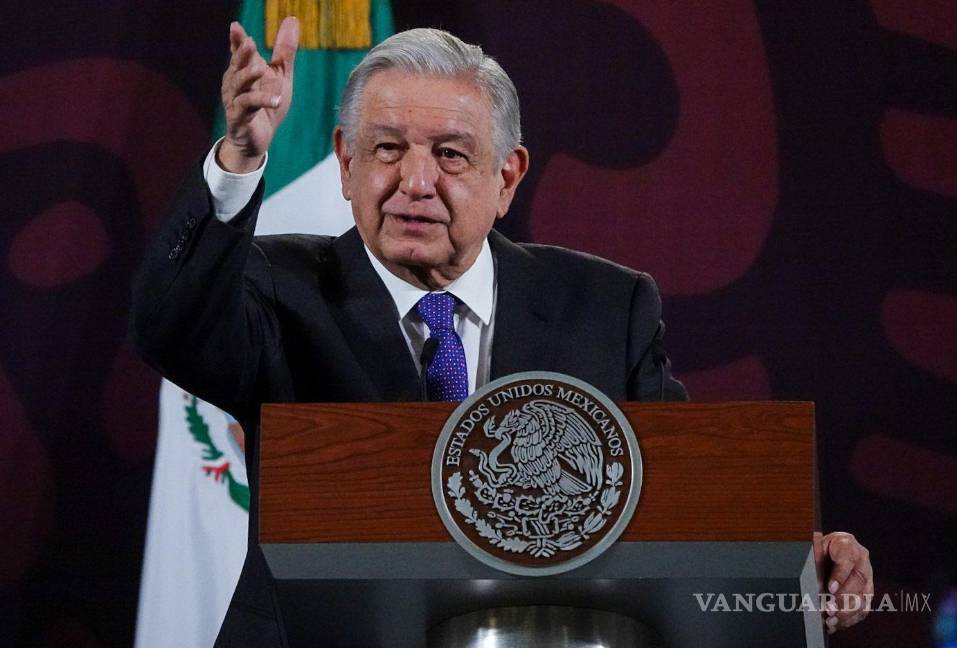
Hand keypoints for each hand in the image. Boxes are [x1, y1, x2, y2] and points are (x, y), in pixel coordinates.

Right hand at [219, 17, 298, 172]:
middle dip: (241, 54)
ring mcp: (235, 99)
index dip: (237, 40)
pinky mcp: (239, 116)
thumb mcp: (280, 75)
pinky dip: (262, 101)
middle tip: (249, 42)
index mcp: (244, 70)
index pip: (239, 51)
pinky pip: (249, 106)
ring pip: (239, 84)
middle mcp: (235, 82)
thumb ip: (284, 50)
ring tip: (260, 69)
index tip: (235, 27)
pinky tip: (275, 99)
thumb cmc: (267, 105)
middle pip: (237, 65)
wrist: (258, 139)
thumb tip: (292, 20)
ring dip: (249, 76)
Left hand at [814, 531, 873, 633]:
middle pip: (858, 580)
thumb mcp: (815, 546)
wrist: (832, 550)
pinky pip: (863, 608)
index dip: (840, 575)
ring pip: (863, 596)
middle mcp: (861, 560)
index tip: (830, 588)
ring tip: (832, 620)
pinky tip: (837, 624)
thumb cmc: (822, 548)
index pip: (847, 559)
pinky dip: (850, 618)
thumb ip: (813, 556)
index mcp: (847, 544)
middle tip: (829, 609)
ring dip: (847, 612)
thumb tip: (808, 572)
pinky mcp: (867, 592)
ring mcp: (867, 576)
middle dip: (843, 598)